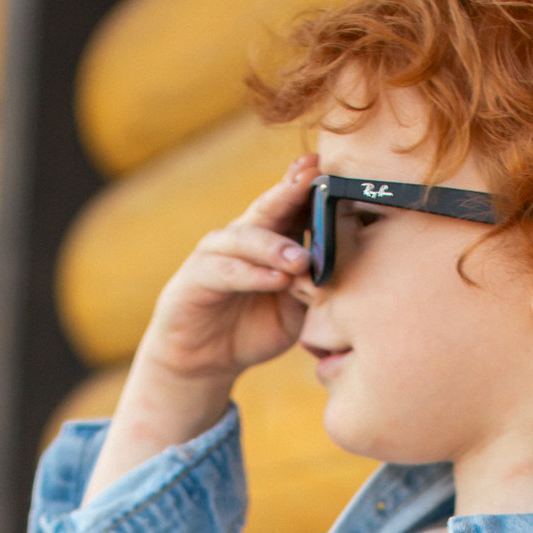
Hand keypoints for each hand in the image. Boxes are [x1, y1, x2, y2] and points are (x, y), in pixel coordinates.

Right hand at [84, 153, 316, 503]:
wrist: (206, 360)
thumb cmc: (254, 328)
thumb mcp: (293, 312)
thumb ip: (309, 289)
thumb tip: (329, 273)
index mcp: (272, 238)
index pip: (294, 206)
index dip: (312, 187)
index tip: (337, 171)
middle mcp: (244, 237)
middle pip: (270, 207)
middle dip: (292, 190)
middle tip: (316, 177)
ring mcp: (217, 253)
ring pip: (247, 237)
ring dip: (276, 245)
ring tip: (301, 258)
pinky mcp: (196, 277)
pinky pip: (226, 271)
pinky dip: (252, 274)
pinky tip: (275, 279)